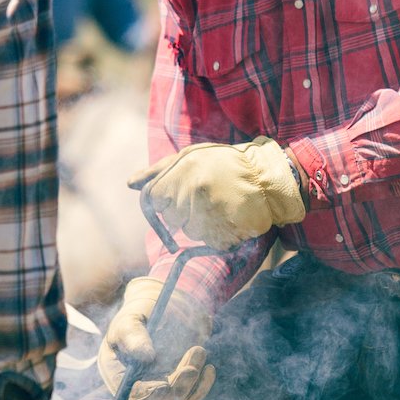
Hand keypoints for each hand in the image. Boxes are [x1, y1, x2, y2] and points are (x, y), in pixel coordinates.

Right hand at [97, 275, 214, 399]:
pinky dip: (203, 385)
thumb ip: (133, 335)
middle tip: (191, 368)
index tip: (165, 384)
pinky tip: (209, 368)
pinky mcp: (179, 382)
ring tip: (198, 350)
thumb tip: (145, 356)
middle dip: (176, 386)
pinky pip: (192, 394)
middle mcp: (138, 385)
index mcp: (118, 374)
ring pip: (179, 397)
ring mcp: (160, 386)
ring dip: (192, 380)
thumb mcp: (131, 318)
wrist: (164, 306)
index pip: (132, 397)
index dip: (148, 394)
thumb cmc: (140, 311)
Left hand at [131, 137, 305, 249]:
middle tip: (207, 199)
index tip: (183, 195)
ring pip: (190, 232)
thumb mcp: (192, 157)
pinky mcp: (228, 230)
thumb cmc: (227, 164)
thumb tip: (131, 184)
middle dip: (185, 212)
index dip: (166, 200)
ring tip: (222, 207)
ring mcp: (212, 212)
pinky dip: (219, 236)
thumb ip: (159, 171)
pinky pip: (211, 242)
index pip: (155, 198)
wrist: (269, 177)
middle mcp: (196, 190)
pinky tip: (231, 219)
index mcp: (185, 170)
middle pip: (171, 217)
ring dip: (203, 225)